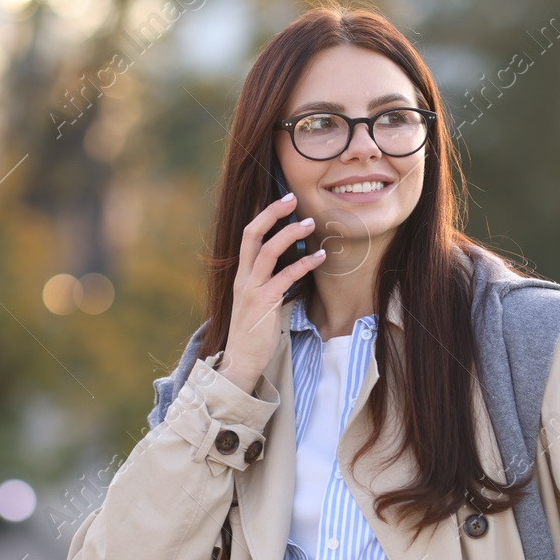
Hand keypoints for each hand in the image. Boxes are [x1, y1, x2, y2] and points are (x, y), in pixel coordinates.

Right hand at [218, 193, 325, 391]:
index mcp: (241, 275)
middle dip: (272, 213)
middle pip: (252, 234)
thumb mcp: (256, 301)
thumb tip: (289, 265)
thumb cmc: (252, 333)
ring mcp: (252, 289)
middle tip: (293, 198)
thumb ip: (267, 281)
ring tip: (311, 223)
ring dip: (290, 234)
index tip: (283, 201)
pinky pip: (284, 277)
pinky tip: (320, 258)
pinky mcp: (264, 303)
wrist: (240, 361)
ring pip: (268, 251)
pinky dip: (303, 264)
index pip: (247, 236)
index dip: (264, 216)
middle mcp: (243, 278)